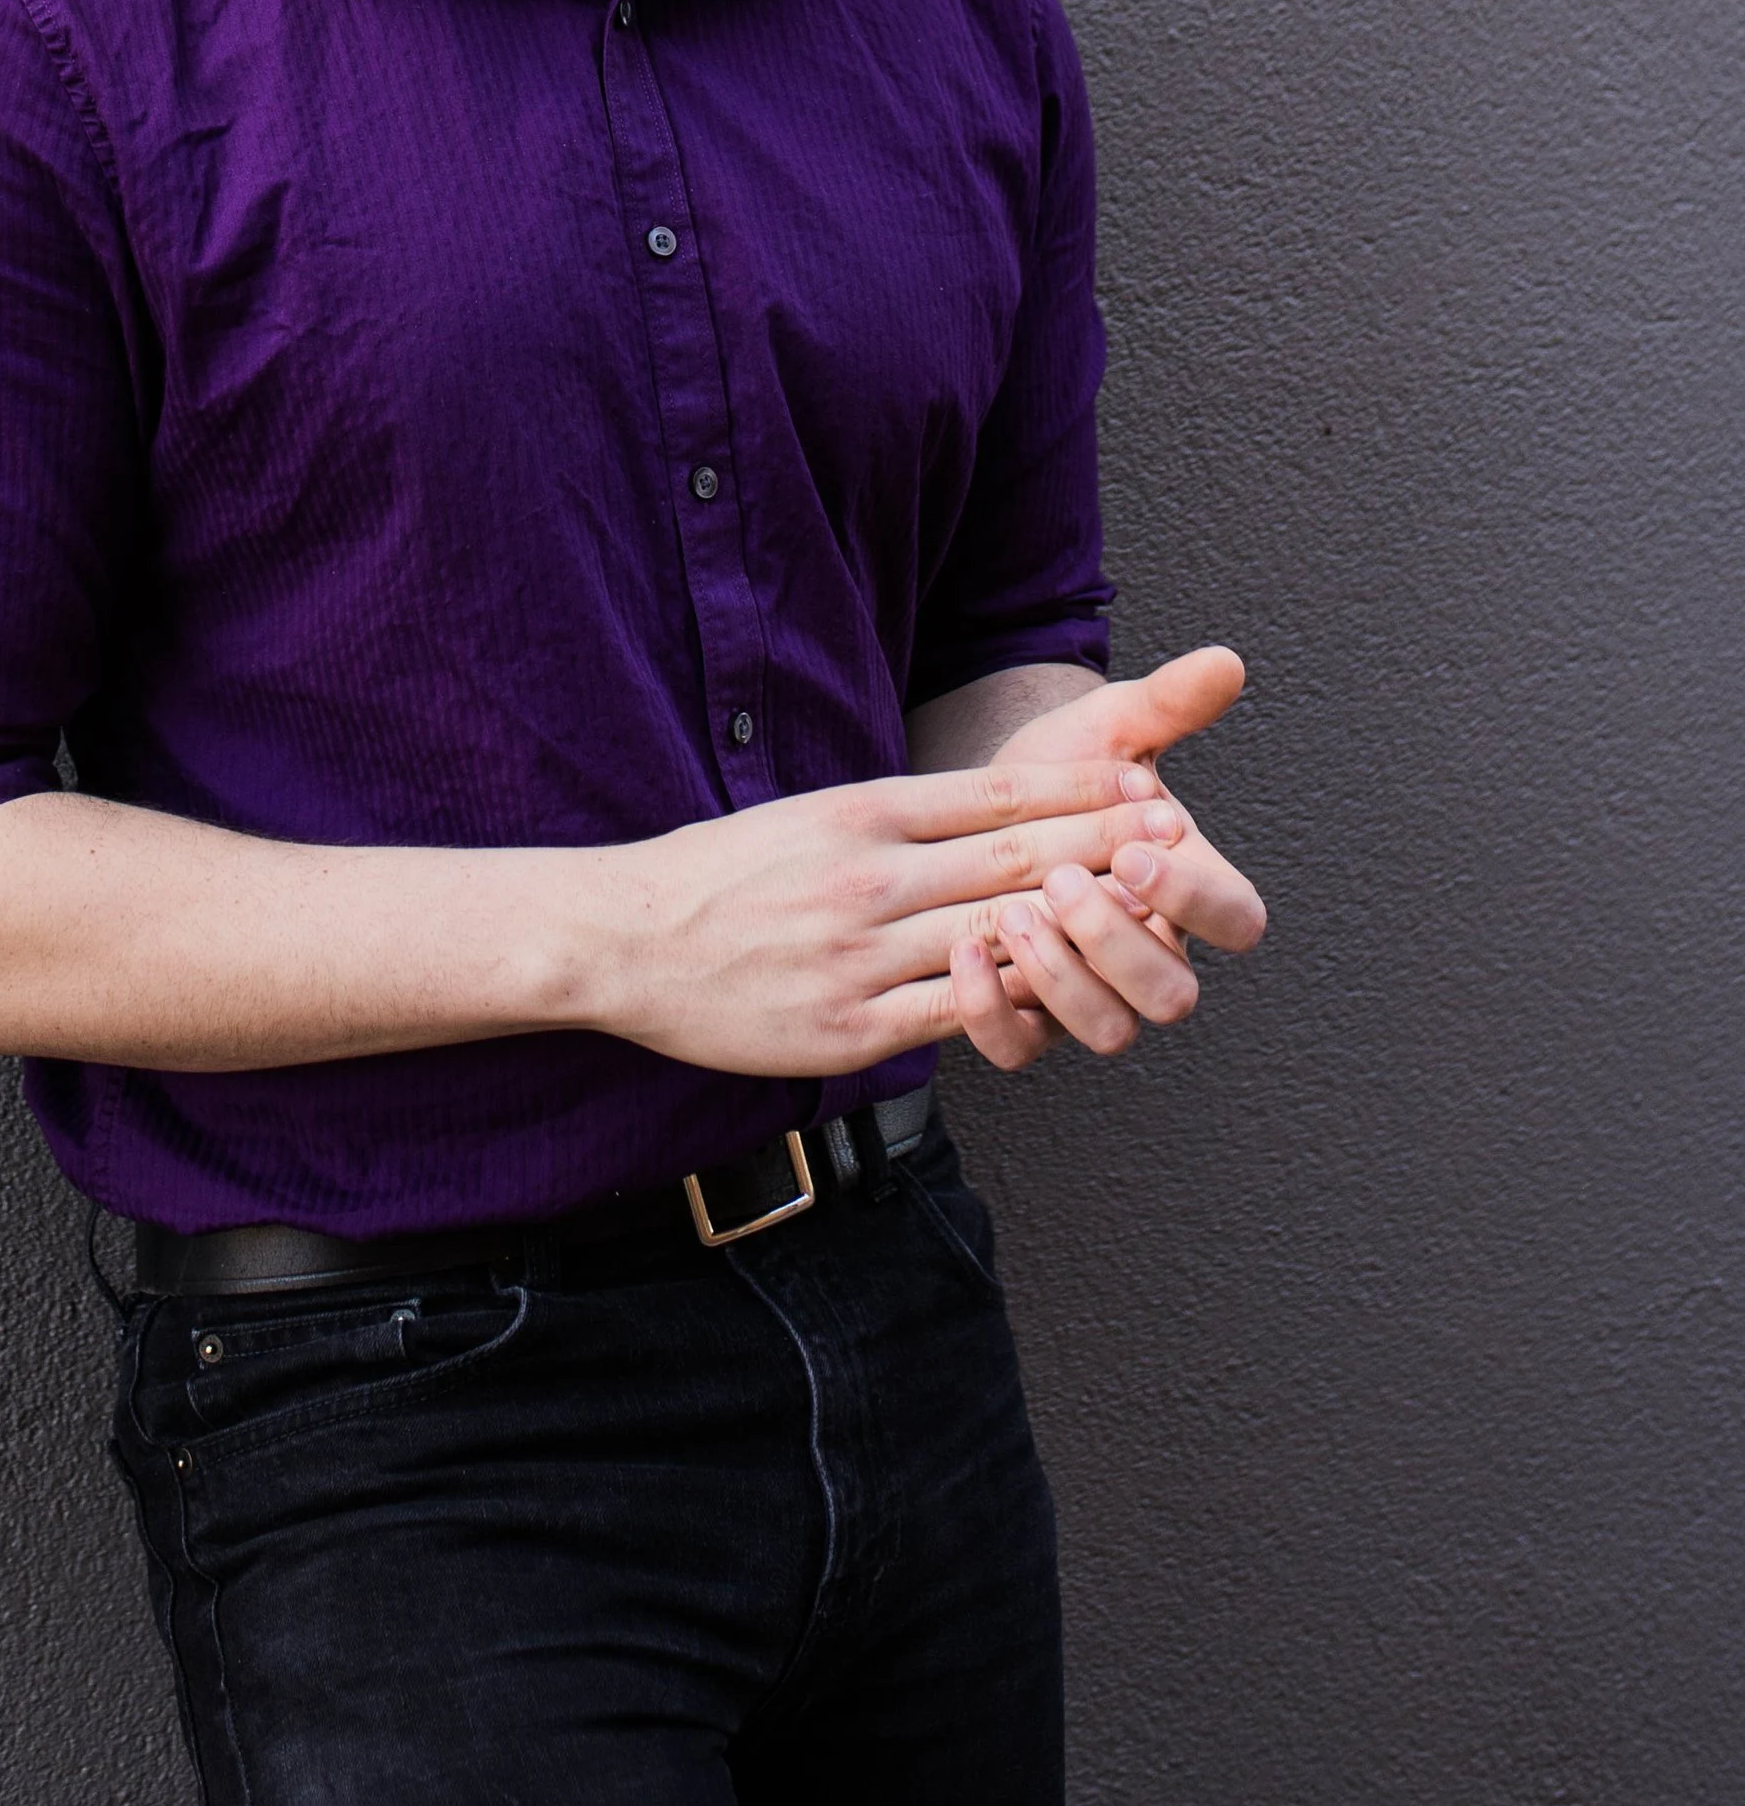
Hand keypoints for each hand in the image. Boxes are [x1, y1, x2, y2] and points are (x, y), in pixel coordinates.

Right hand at [583, 758, 1197, 1080]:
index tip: (1144, 778)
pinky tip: (1066, 994)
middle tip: (1176, 833)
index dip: (1077, 790)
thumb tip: (993, 811)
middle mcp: (870, 877)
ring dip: (1077, 924)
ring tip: (1146, 914)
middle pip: (1010, 859)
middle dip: (1102, 846)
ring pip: (994, 936)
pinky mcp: (851, 1027)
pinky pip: (953, 1013)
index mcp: (861, 813)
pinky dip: (1014, 1001)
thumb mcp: (815, 813)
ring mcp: (861, 956)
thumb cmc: (727, 872)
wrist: (629, 938)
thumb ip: (901, 816)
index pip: (992, 796)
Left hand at [946, 647, 1267, 1070]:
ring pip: (1108, 1031)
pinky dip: (995, 1016)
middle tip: (1062, 880)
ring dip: (1061, 980)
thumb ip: (1168, 703)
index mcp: (1190, 890)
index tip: (1137, 847)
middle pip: (1172, 994)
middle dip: (1118, 943)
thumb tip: (1225, 662)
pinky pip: (1023, 1050)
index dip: (1196, 897)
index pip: (1237, 921)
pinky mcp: (1029, 1017)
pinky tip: (963, 955)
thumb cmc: (1059, 772)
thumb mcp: (1110, 729)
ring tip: (1010, 912)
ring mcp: (1092, 993)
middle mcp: (1150, 954)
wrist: (981, 805)